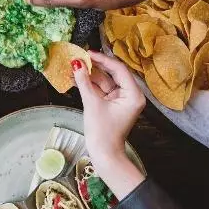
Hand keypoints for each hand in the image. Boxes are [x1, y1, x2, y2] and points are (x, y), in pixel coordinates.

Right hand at [73, 51, 145, 197]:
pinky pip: (102, 90)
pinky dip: (90, 84)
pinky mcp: (112, 104)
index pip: (119, 69)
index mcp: (133, 94)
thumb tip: (76, 64)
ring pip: (105, 81)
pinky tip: (77, 77)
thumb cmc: (102, 132)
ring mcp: (121, 100)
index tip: (87, 53)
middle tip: (79, 56)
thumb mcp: (92, 104)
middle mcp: (130, 95)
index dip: (102, 59)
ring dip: (90, 75)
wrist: (104, 155)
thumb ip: (84, 82)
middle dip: (95, 66)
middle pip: (112, 73)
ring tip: (74, 66)